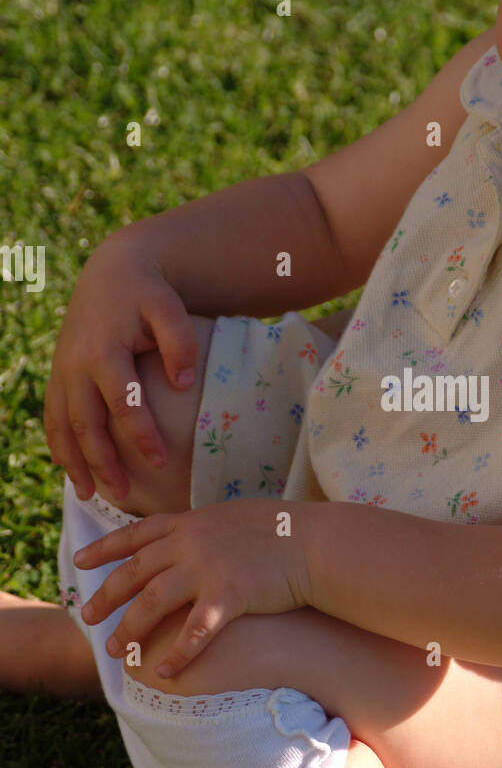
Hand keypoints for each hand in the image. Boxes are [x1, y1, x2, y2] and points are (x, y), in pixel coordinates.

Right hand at [44, 230, 201, 503]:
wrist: (112, 272)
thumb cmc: (148, 293)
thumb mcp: (169, 307)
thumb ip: (180, 342)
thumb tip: (183, 385)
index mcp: (104, 350)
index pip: (122, 403)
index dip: (140, 434)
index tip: (160, 461)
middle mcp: (75, 365)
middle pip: (85, 422)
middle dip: (103, 461)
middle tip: (126, 493)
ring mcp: (63, 371)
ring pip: (62, 424)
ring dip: (75, 461)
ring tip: (91, 495)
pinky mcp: (59, 374)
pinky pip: (53, 415)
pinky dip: (59, 444)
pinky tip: (71, 470)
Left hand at [73, 498, 313, 677]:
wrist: (315, 543)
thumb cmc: (282, 532)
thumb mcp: (233, 518)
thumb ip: (204, 530)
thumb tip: (189, 537)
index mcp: (189, 523)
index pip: (135, 535)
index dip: (105, 548)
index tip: (81, 561)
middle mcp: (190, 543)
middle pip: (135, 573)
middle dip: (106, 596)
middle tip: (87, 617)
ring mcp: (206, 569)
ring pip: (152, 602)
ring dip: (130, 629)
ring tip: (115, 652)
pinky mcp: (228, 596)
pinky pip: (194, 632)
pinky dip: (177, 655)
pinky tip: (164, 673)